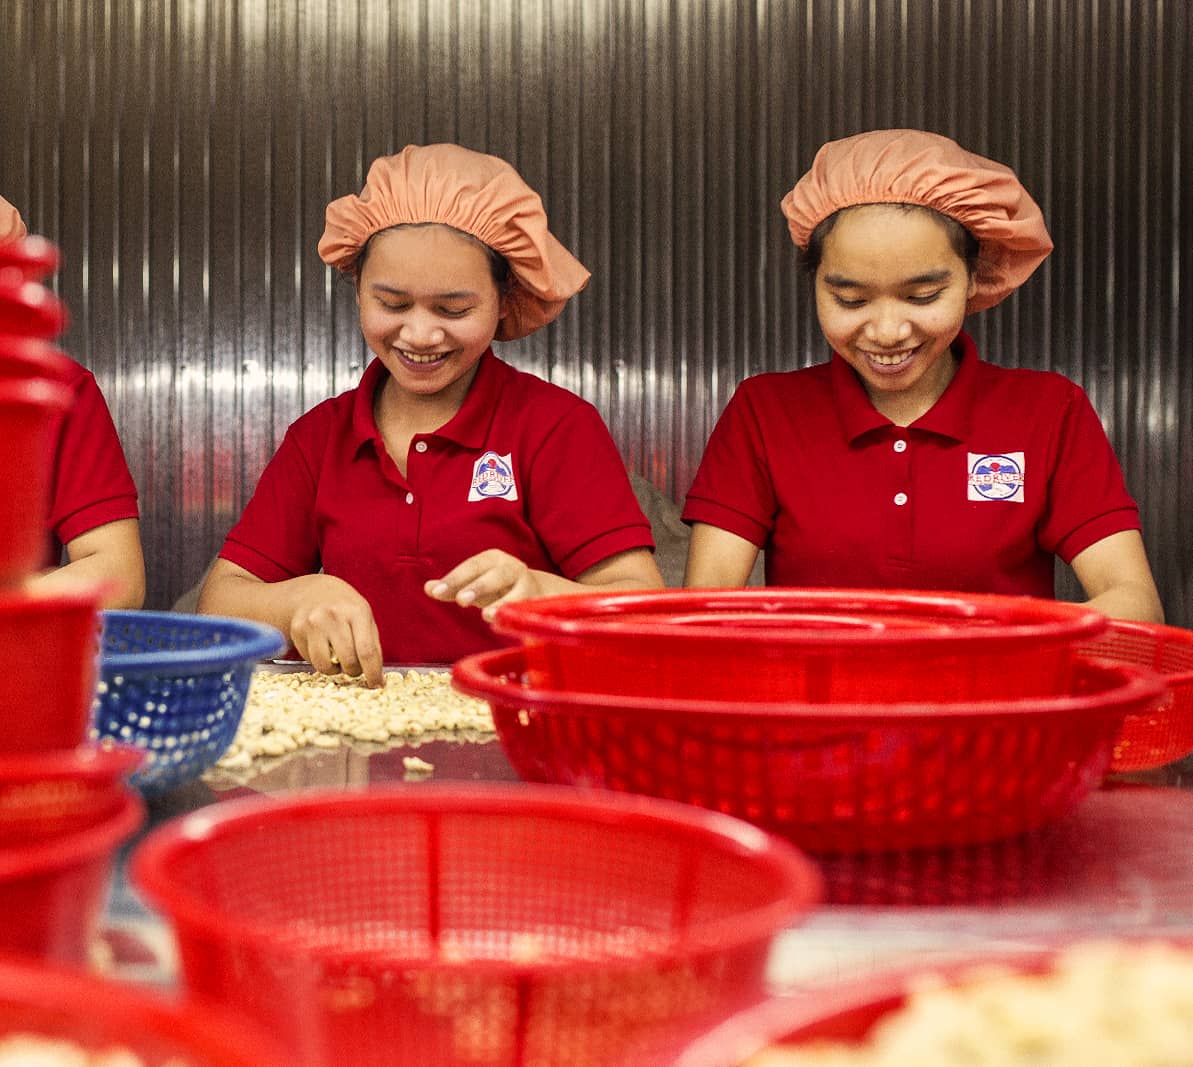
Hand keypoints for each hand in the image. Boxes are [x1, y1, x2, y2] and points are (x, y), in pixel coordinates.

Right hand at [288, 575, 384, 686]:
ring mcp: (312, 623)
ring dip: (335, 670)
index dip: (373, 672)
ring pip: (325, 665)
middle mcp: (333, 616)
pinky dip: (320, 662)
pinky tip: (324, 650)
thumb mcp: (364, 617)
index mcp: (357, 612)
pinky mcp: (297, 630)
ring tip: (338, 660)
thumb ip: (372, 644)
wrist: (312, 591)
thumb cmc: (345, 608)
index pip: (366, 650)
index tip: (376, 685)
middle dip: (354, 671)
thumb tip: (377, 677)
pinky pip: (311, 660)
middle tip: (355, 668)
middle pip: (348, 660)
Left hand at [424, 550, 545, 622]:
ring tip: (486, 615)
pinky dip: (515, 613)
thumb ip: (452, 587)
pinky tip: (502, 622)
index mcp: (491, 559)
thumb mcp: (474, 586)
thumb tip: (427, 588)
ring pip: (515, 590)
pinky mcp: (537, 599)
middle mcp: (510, 566)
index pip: (471, 567)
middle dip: (477, 587)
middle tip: (460, 600)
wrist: (536, 591)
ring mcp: (526, 583)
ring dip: (501, 602)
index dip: (454, 579)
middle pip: (493, 575)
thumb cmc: (497, 588)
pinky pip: (526, 606)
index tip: (435, 592)